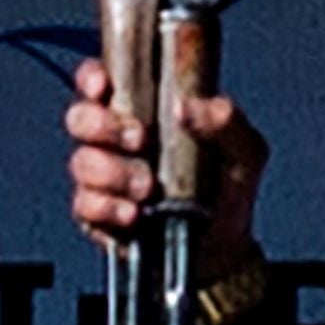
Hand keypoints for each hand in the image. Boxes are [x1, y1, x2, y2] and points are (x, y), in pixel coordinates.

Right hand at [65, 62, 267, 272]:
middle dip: (104, 126)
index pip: (101, 81)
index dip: (92, 78)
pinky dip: (108, 207)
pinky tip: (134, 215)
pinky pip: (85, 204)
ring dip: (114, 172)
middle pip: (80, 117)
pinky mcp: (96, 214)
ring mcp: (102, 177)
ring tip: (148, 188)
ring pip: (82, 161)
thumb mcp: (245, 151)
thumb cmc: (228, 187)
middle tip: (141, 140)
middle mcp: (115, 139)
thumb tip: (184, 106)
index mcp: (144, 109)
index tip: (103, 87)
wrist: (222, 247)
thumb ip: (225, 121)